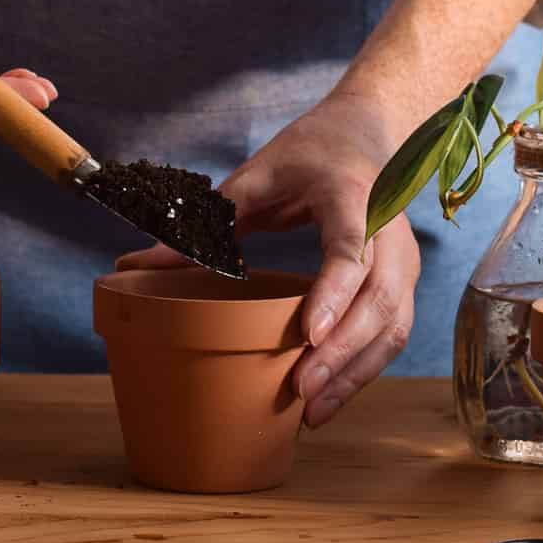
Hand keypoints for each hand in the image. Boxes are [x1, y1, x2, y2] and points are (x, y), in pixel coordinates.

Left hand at [117, 93, 419, 426]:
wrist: (366, 128)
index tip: (307, 334)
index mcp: (350, 195)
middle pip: (377, 300)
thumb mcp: (255, 176)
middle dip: (341, 354)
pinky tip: (330, 395)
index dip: (333, 293)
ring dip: (356, 372)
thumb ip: (207, 221)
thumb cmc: (309, 151)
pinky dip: (365, 368)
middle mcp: (387, 229)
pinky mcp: (404, 279)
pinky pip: (393, 331)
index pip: (350, 248)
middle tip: (299, 392)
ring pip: (392, 324)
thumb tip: (138, 264)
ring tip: (313, 413)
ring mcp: (403, 256)